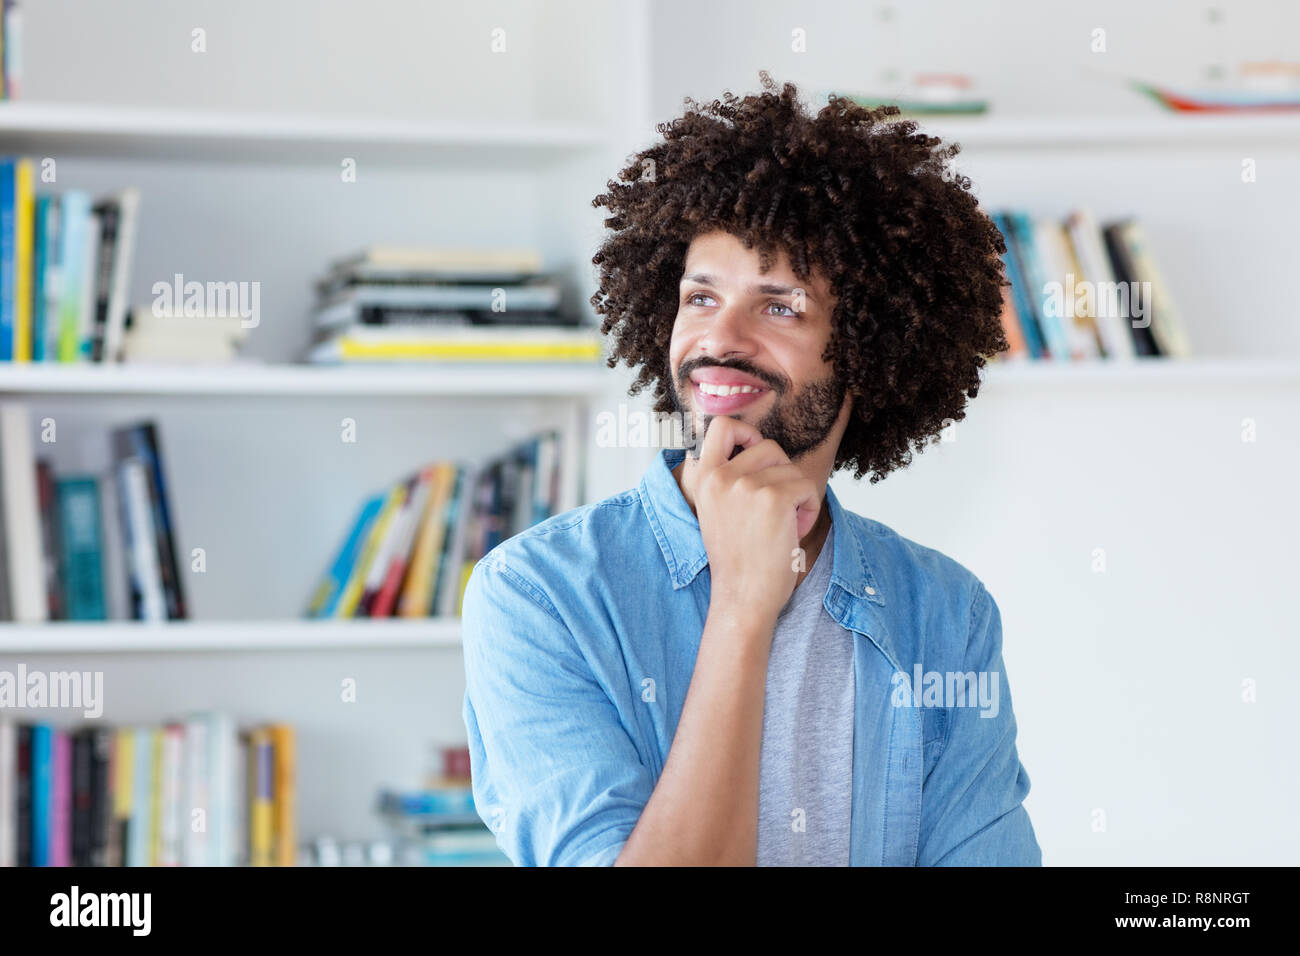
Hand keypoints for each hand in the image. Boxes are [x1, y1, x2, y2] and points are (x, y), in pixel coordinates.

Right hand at [693, 416, 821, 621]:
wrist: (743, 597)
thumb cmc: (736, 559)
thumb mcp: (717, 511)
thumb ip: (728, 479)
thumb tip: (756, 446)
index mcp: (704, 478)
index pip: (722, 425)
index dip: (747, 433)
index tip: (757, 455)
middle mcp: (722, 477)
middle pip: (770, 447)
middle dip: (782, 473)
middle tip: (776, 508)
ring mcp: (747, 486)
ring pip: (792, 470)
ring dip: (797, 495)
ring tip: (783, 525)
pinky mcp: (774, 498)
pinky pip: (807, 488)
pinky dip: (809, 509)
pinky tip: (793, 532)